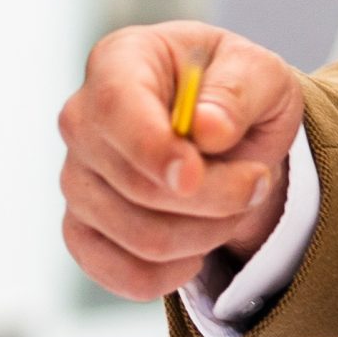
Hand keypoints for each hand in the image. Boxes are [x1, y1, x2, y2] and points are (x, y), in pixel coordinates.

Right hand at [58, 23, 305, 300]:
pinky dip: (176, 273)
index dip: (154, 148)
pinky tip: (198, 246)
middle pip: (139, 186)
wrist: (224, 133)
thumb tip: (207, 129)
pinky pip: (125, 275)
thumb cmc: (236, 92)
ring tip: (232, 204)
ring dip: (210, 232)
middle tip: (258, 180)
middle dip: (220, 196)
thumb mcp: (261, 74)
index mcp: (121, 62)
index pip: (117, 108)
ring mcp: (76, 179)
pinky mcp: (83, 230)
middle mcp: (83, 121)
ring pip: (143, 237)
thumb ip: (239, 92)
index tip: (195, 174)